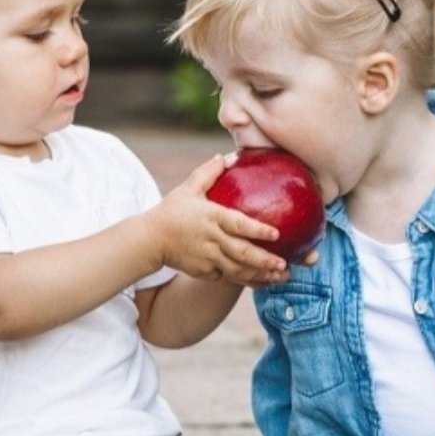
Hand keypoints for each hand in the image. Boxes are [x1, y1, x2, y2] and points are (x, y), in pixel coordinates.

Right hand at [145, 155, 287, 284]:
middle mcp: (211, 239)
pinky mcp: (203, 271)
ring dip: (260, 274)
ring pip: (237, 270)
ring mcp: (207, 258)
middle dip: (265, 260)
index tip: (276, 234)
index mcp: (211, 217)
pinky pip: (226, 276)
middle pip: (241, 252)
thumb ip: (208, 172)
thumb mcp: (188, 188)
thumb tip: (226, 156)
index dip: (257, 230)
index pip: (238, 224)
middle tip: (285, 263)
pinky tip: (262, 280)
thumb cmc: (172, 211)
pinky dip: (244, 279)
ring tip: (281, 276)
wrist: (149, 239)